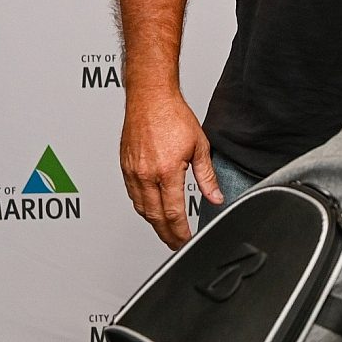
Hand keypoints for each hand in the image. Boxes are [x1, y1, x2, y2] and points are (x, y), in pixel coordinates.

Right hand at [120, 85, 222, 248]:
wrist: (150, 98)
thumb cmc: (173, 115)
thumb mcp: (199, 146)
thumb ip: (207, 176)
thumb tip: (215, 196)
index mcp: (166, 171)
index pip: (173, 213)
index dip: (180, 232)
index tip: (186, 240)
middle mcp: (146, 174)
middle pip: (154, 217)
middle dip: (166, 234)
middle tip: (176, 244)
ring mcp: (133, 171)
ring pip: (141, 208)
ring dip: (153, 223)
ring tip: (165, 232)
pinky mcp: (125, 166)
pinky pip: (132, 195)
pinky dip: (142, 207)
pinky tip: (150, 210)